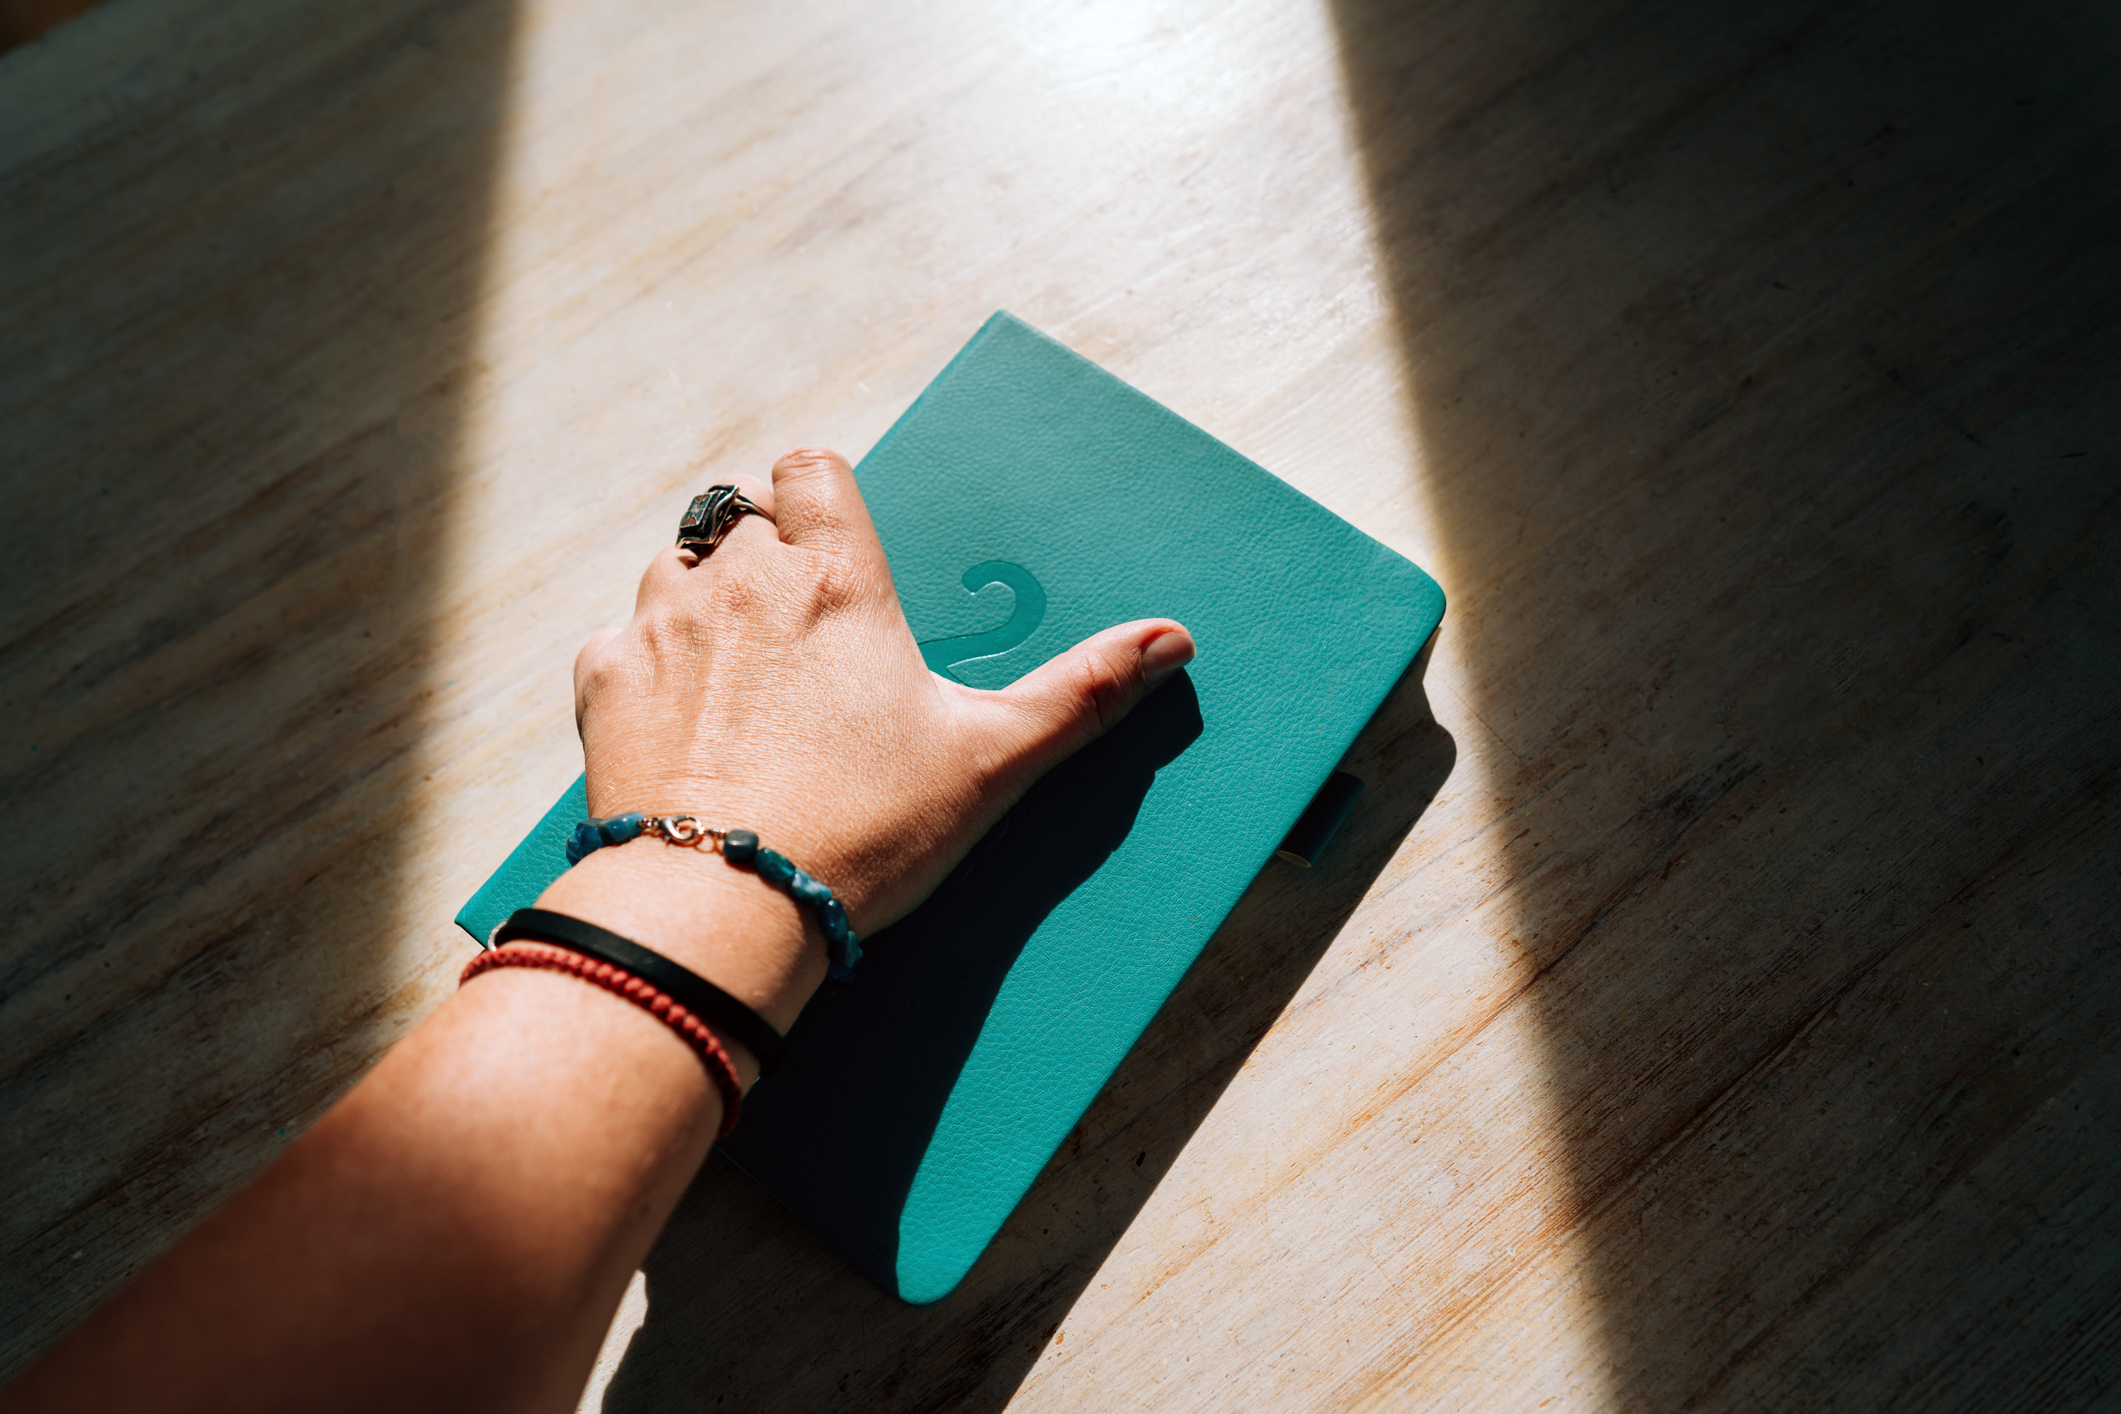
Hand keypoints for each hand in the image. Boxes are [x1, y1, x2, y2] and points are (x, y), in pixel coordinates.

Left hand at [541, 447, 1194, 1030]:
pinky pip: (620, 641)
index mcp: (836, 579)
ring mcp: (662, 624)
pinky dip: (646, 669)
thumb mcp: (991, 760)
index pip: (813, 467)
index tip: (837, 551)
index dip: (822, 496)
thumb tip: (1172, 640)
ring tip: (741, 682)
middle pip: (742, 516)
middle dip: (766, 558)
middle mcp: (740, 579)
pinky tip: (683, 728)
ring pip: (675, 568)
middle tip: (801, 639)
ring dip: (703, 602)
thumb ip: (1081, 692)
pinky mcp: (604, 682)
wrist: (725, 905)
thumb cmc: (865, 829)